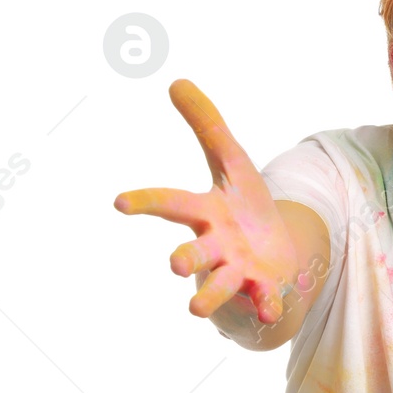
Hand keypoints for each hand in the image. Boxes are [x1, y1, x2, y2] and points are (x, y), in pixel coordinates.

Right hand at [113, 80, 297, 323]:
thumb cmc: (244, 205)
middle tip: (175, 265)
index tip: (118, 202)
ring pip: (220, 286)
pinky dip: (267, 305)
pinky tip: (271, 310)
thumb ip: (207, 125)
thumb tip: (177, 81)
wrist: (275, 251)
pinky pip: (264, 300)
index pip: (171, 203)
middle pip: (193, 253)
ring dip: (209, 296)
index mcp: (205, 213)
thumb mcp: (232, 160)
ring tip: (194, 308)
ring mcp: (238, 271)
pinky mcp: (264, 288)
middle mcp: (215, 246)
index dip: (146, 202)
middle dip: (184, 259)